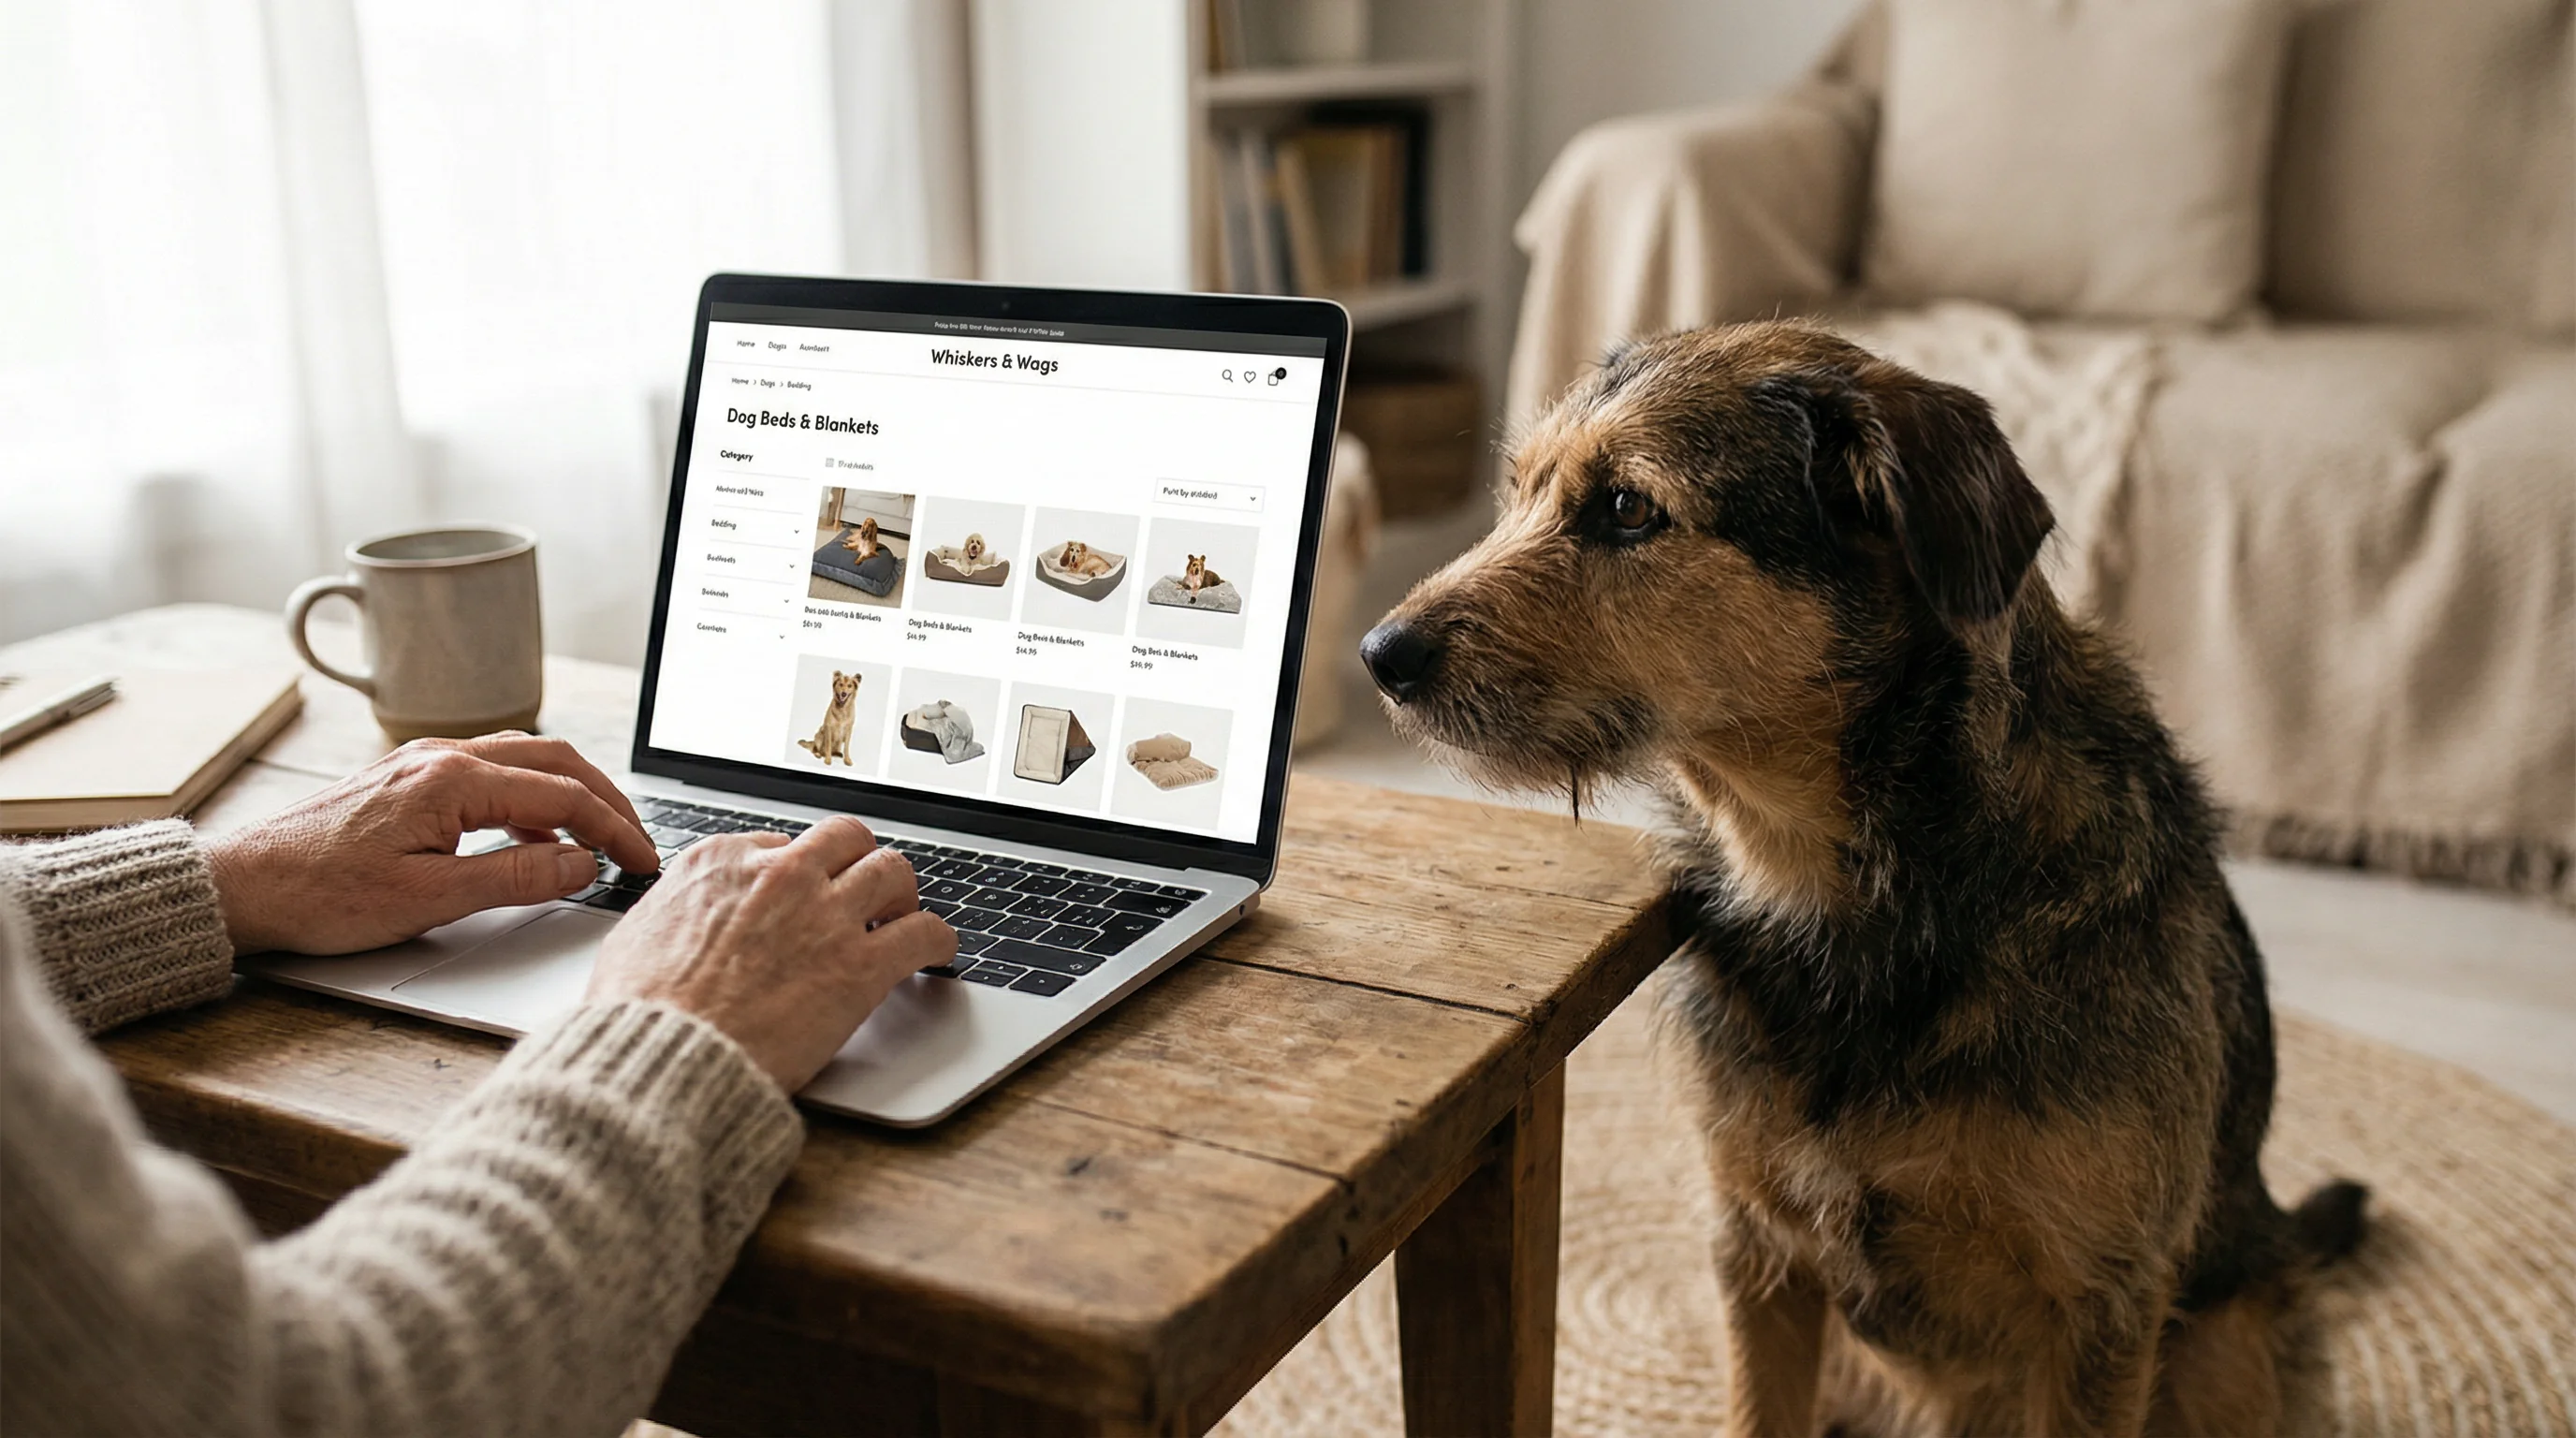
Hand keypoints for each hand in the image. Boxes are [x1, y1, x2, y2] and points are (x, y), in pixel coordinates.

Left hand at [205, 733, 658, 955]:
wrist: (242, 887)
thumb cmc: (319, 895)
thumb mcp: (428, 900)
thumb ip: (515, 879)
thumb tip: (581, 865)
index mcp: (453, 780)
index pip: (563, 796)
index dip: (613, 830)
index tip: (641, 861)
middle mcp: (441, 757)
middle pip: (554, 762)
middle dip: (606, 800)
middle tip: (637, 843)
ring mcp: (423, 763)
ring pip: (525, 761)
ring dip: (571, 794)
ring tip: (599, 837)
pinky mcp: (409, 780)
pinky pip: (492, 774)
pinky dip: (532, 800)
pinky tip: (535, 840)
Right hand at [587, 816, 954, 1090]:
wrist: (665, 1056)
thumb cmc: (640, 1012)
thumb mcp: (637, 934)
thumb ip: (676, 910)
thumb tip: (686, 914)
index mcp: (721, 862)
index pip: (782, 845)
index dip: (799, 875)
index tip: (804, 896)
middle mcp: (780, 875)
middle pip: (845, 840)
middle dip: (857, 863)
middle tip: (863, 895)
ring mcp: (825, 915)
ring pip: (893, 870)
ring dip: (901, 894)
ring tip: (901, 918)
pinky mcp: (861, 965)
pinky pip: (924, 932)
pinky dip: (938, 940)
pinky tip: (937, 954)